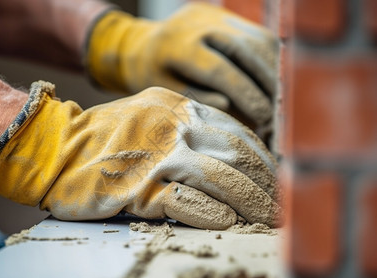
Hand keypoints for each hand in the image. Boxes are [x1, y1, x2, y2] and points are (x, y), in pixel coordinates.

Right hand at [0, 81, 280, 229]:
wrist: (55, 148)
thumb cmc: (104, 139)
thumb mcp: (150, 117)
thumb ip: (187, 130)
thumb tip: (228, 158)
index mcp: (177, 108)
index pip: (237, 133)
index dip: (262, 159)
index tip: (275, 178)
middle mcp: (172, 128)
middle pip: (237, 156)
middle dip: (266, 183)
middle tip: (282, 203)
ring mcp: (157, 158)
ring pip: (221, 179)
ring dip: (250, 202)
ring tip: (269, 219)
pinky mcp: (140, 189)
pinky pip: (188, 203)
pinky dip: (213, 214)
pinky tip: (228, 222)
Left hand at [86, 2, 277, 125]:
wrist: (143, 43)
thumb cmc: (152, 75)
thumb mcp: (166, 92)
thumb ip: (198, 99)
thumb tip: (235, 107)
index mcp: (177, 46)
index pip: (219, 70)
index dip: (245, 95)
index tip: (263, 118)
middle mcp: (198, 23)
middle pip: (245, 51)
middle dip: (266, 83)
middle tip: (276, 111)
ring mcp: (213, 15)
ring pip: (257, 39)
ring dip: (272, 71)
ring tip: (277, 99)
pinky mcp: (223, 15)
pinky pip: (255, 35)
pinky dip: (267, 59)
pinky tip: (270, 81)